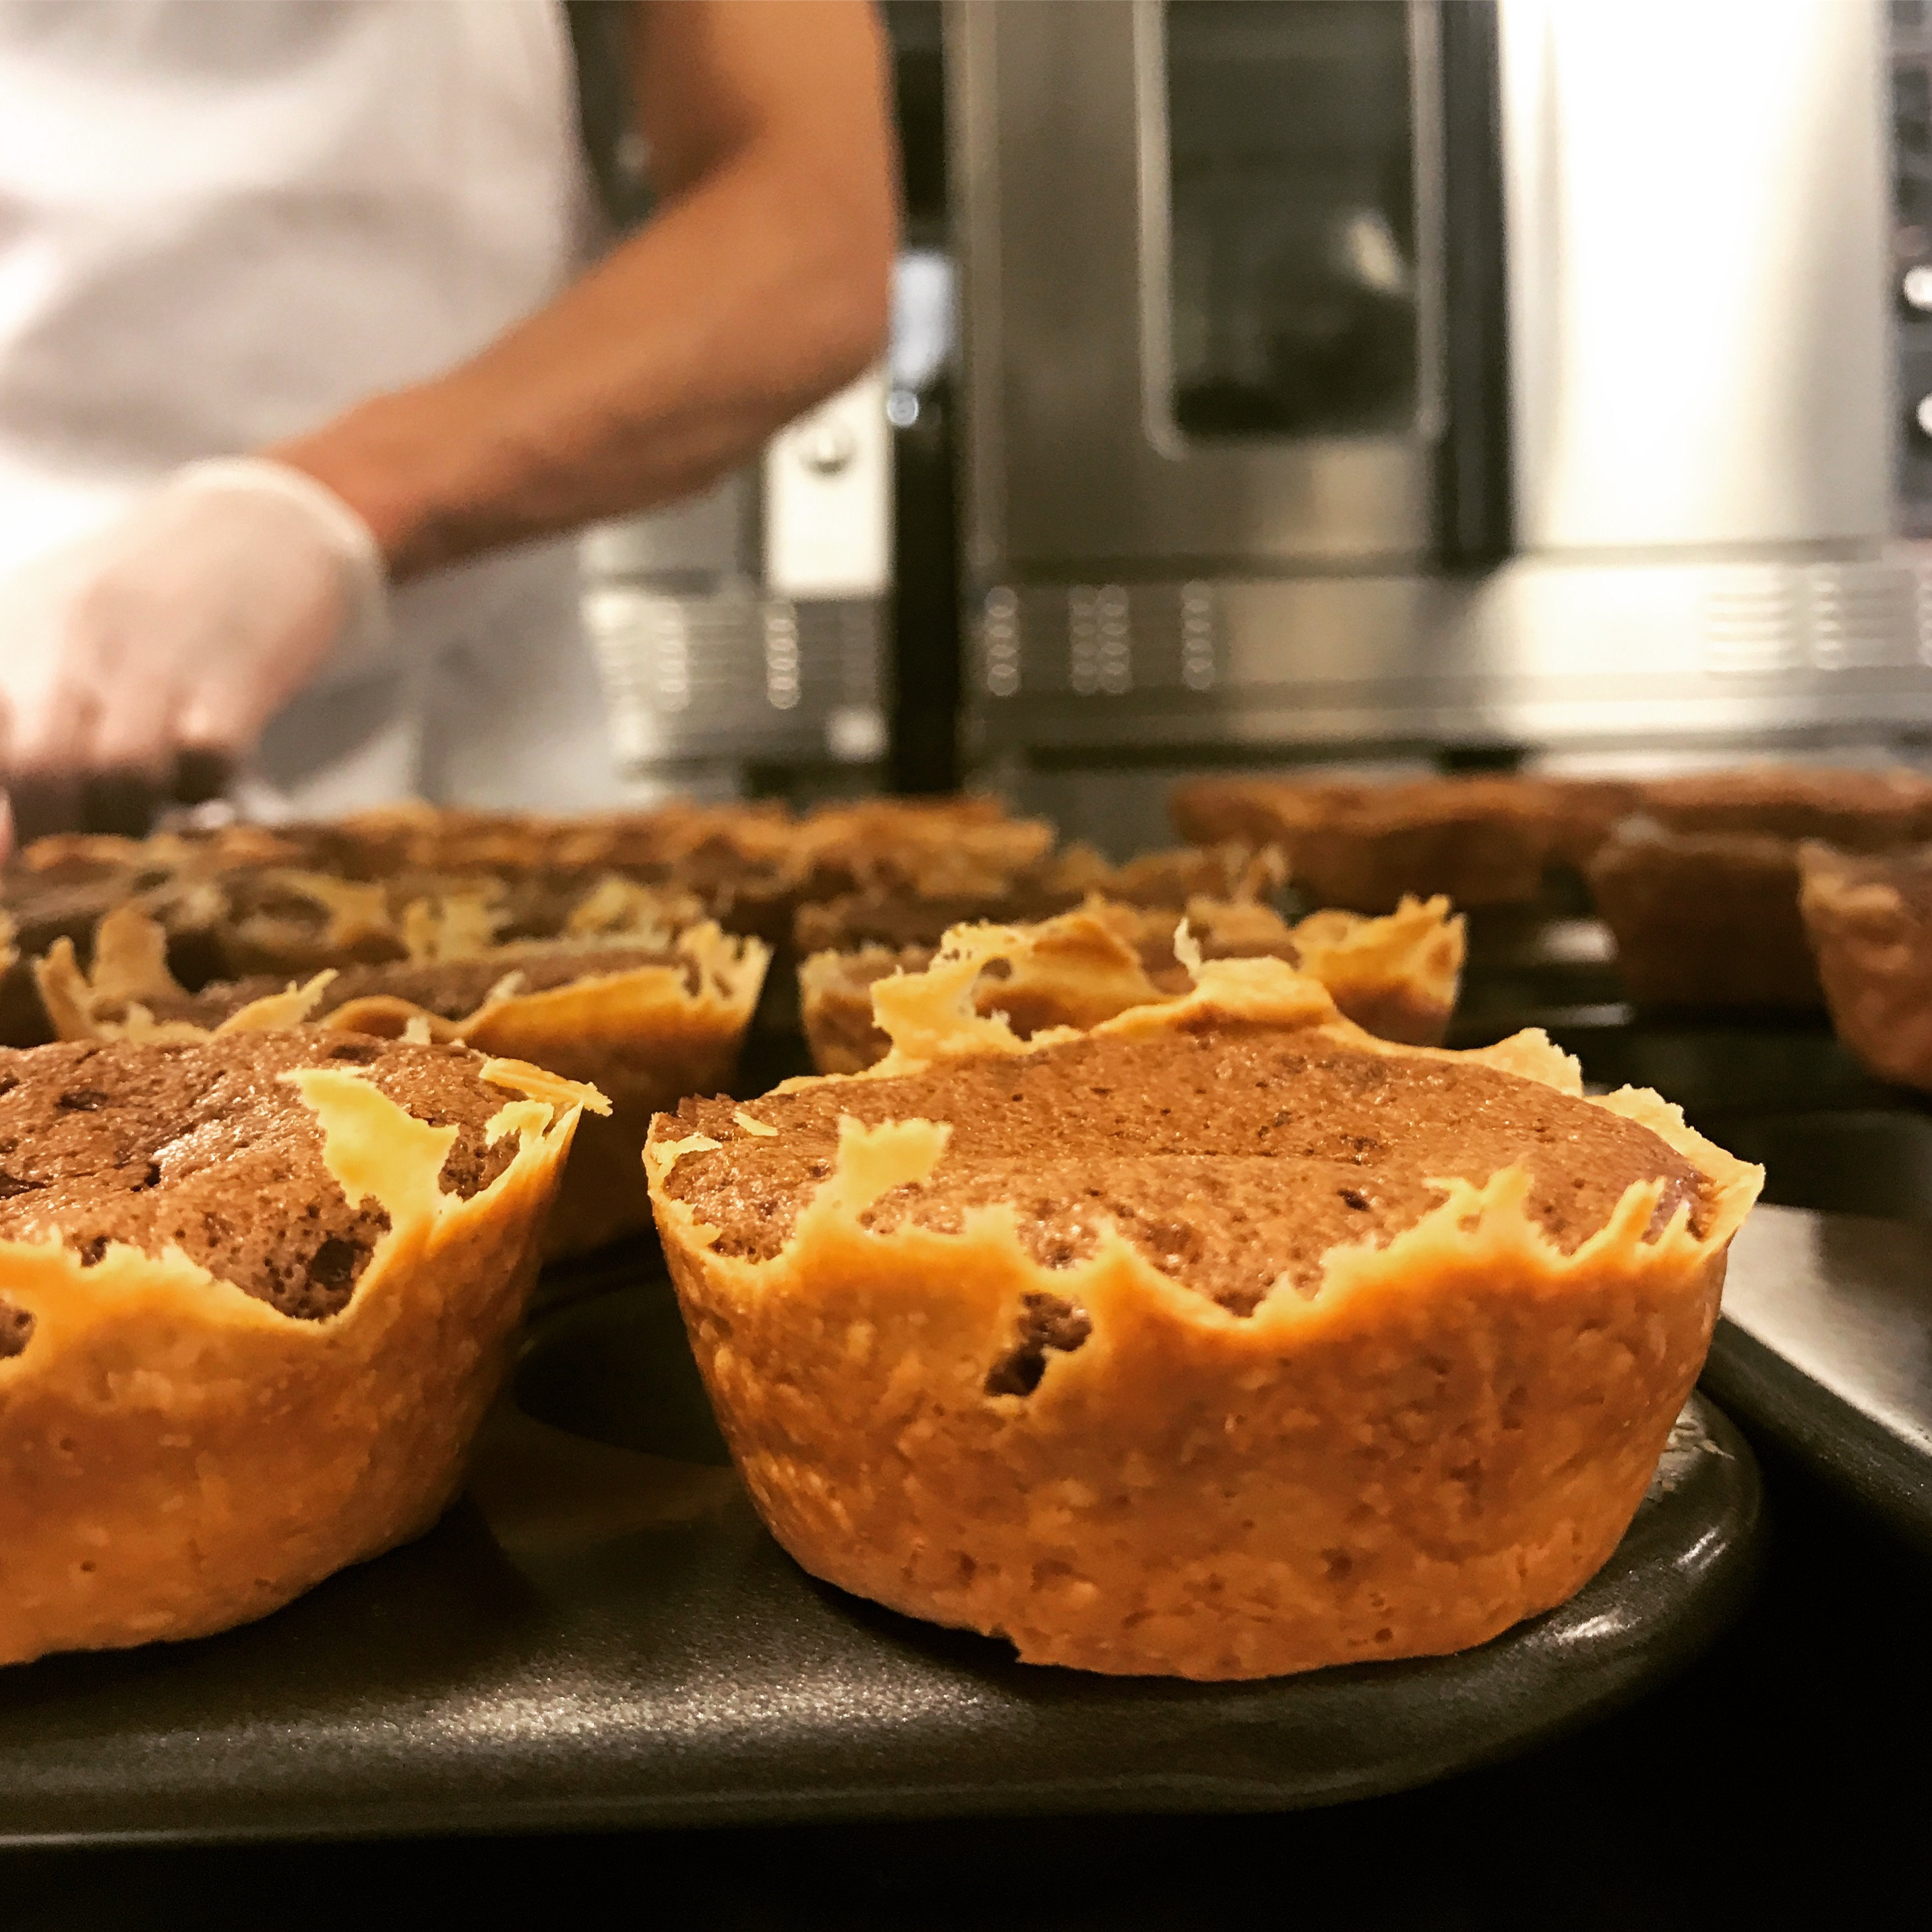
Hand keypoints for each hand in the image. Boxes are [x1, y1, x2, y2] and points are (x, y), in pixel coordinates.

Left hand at [0, 459, 386, 843]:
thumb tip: (4, 826)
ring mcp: (157, 654)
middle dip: (55, 839)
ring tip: (142, 835)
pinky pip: (209, 761)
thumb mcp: (42, 630)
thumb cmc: (140, 593)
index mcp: (8, 631)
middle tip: (79, 869)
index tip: (5, 860)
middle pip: (39, 770)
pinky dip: (203, 796)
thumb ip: (11, 713)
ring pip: (121, 775)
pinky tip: (202, 793)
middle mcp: (71, 638)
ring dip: (132, 825)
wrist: (261, 526)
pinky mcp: (237, 673)